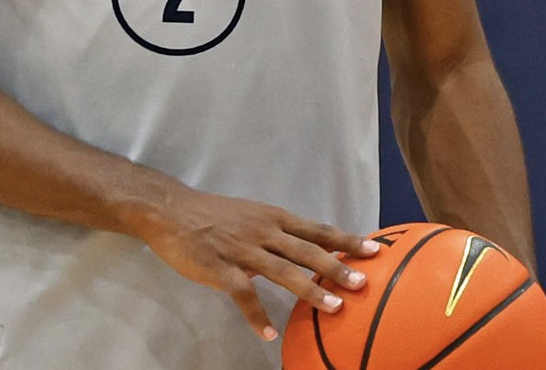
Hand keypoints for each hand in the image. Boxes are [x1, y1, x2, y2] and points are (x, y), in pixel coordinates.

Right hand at [133, 184, 379, 340]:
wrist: (171, 210)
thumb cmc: (214, 215)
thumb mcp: (253, 215)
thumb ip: (277, 233)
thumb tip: (306, 250)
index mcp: (274, 218)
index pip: (317, 230)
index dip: (346, 240)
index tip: (374, 249)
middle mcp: (265, 232)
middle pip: (308, 251)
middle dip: (338, 267)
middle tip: (363, 282)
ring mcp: (244, 250)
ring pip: (284, 271)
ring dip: (311, 291)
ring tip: (335, 308)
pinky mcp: (221, 268)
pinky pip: (243, 295)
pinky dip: (257, 315)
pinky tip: (267, 334)